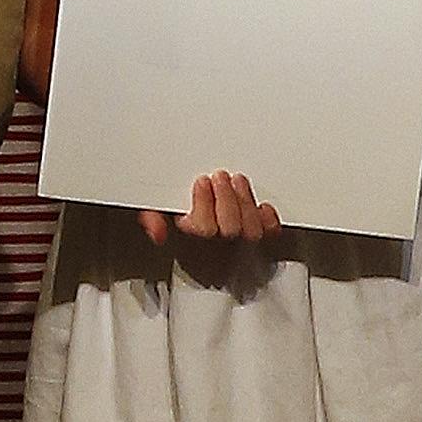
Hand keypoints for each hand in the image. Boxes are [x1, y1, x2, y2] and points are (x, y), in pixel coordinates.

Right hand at [141, 170, 285, 245]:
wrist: (199, 219)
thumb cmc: (177, 213)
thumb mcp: (155, 210)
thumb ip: (150, 217)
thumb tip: (158, 233)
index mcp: (193, 239)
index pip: (204, 230)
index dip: (204, 203)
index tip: (201, 181)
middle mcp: (218, 244)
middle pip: (230, 229)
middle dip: (226, 198)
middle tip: (220, 177)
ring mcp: (240, 242)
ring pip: (251, 230)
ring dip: (245, 202)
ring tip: (237, 182)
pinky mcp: (259, 234)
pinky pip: (270, 233)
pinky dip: (268, 218)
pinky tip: (260, 205)